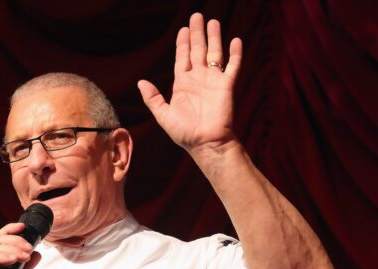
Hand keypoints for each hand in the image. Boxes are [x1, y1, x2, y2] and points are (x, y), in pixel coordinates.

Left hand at [137, 13, 242, 156]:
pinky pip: (233, 66)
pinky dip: (235, 54)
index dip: (182, 43)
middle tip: (197, 16)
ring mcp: (213, 81)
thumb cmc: (184, 133)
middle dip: (197, 33)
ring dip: (214, 37)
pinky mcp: (226, 86)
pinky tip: (236, 40)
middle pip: (198, 50)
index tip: (183, 28)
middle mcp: (198, 79)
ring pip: (214, 53)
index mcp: (183, 84)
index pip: (182, 58)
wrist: (206, 144)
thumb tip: (141, 82)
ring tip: (213, 21)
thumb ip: (153, 98)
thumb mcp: (163, 115)